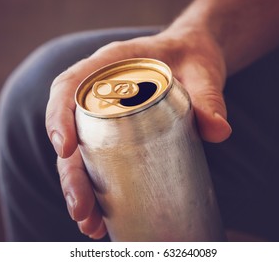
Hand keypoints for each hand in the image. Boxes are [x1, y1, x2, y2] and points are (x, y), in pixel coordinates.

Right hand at [45, 27, 231, 238]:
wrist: (193, 54)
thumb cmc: (191, 54)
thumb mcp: (202, 69)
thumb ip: (209, 96)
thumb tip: (219, 132)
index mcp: (109, 64)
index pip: (68, 86)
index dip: (59, 117)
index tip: (64, 149)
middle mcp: (98, 90)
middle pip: (70, 132)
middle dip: (70, 174)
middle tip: (82, 209)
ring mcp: (104, 112)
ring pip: (79, 152)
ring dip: (80, 189)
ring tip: (91, 225)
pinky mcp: (115, 131)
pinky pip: (96, 158)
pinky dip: (96, 188)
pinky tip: (102, 216)